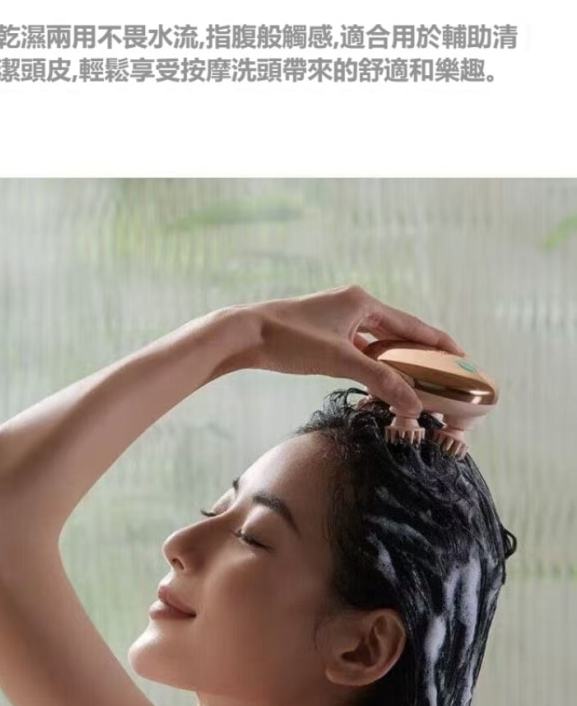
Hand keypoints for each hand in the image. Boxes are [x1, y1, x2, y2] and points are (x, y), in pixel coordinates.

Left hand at [236, 285, 464, 415]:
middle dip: (418, 356)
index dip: (438, 342)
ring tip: (416, 383)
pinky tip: (377, 383)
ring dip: (393, 363)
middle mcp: (353, 305)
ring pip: (376, 344)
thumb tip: (413, 403)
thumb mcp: (339, 360)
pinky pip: (358, 350)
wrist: (243, 335)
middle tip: (442, 376)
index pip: (412, 325)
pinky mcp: (324, 335)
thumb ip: (379, 380)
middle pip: (397, 333)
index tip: (461, 357)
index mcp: (362, 302)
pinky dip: (370, 366)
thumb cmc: (288, 339)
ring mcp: (338, 320)